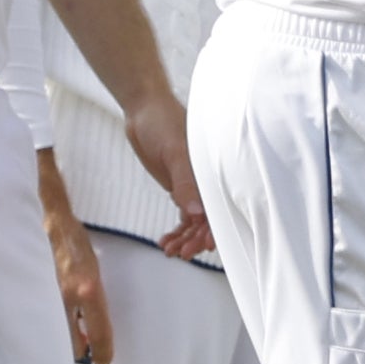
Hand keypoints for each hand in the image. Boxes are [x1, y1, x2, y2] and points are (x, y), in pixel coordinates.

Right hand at [37, 151, 112, 363]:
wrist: (47, 219)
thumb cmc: (75, 242)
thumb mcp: (94, 266)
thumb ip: (93, 296)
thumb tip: (89, 324)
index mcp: (88, 288)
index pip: (98, 331)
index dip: (103, 351)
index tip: (103, 362)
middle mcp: (68, 295)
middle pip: (72, 345)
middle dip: (78, 351)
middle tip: (82, 349)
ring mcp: (47, 295)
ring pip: (55, 336)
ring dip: (60, 339)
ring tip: (65, 335)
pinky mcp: (31, 292)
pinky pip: (39, 321)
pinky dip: (44, 327)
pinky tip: (47, 323)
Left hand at [123, 93, 212, 258]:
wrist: (143, 111)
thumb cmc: (162, 122)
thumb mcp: (174, 152)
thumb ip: (185, 183)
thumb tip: (197, 213)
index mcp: (213, 170)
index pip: (221, 205)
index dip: (215, 228)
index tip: (206, 246)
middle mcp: (207, 180)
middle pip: (209, 216)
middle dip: (197, 238)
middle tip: (183, 252)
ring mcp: (194, 184)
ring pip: (196, 219)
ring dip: (185, 237)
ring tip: (171, 250)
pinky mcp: (180, 186)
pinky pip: (184, 213)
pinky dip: (177, 229)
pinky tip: (166, 241)